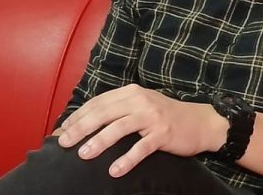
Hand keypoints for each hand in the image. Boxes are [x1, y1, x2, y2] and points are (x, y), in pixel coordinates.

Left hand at [57, 84, 227, 176]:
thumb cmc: (164, 116)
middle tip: (64, 142)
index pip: (98, 102)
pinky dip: (127, 159)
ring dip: (100, 141)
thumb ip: (118, 110)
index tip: (63, 129)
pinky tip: (115, 170)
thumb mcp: (141, 105)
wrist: (199, 121)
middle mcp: (140, 100)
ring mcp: (152, 116)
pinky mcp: (163, 133)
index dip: (79, 115)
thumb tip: (86, 123)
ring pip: (120, 127)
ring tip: (84, 154)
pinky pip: (141, 147)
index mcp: (131, 92)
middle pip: (104, 112)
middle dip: (82, 127)